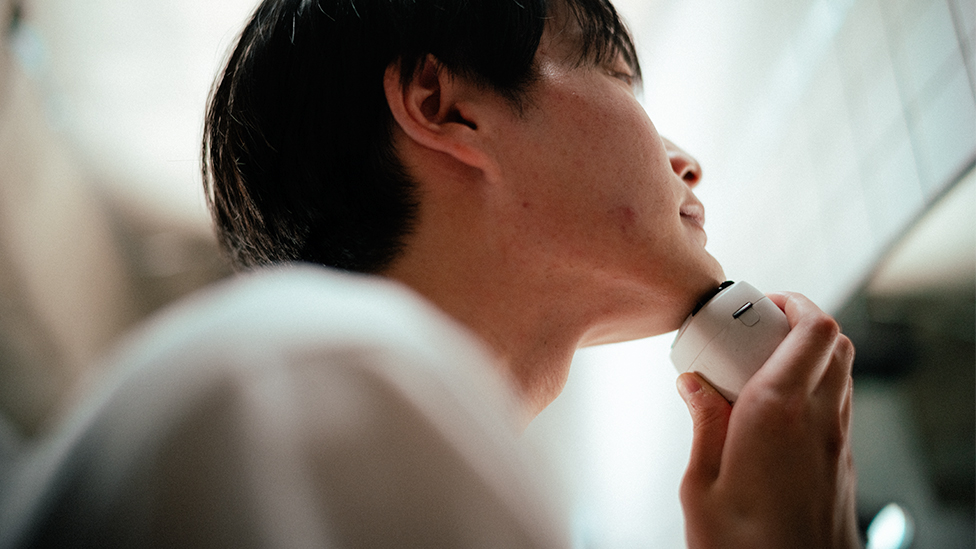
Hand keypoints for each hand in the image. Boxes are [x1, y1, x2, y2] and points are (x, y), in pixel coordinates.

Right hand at [676, 292, 860, 547]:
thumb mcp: (702, 485)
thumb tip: (693, 382)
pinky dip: (811, 387)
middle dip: (799, 319)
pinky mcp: (841, 463)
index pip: (812, 330)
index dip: (790, 303)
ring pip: (839, 371)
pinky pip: (835, 403)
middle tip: (755, 328)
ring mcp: (837, 442)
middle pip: (835, 341)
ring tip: (758, 366)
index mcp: (778, 413)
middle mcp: (818, 420)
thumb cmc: (743, 548)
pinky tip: (771, 409)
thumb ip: (702, 424)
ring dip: (806, 354)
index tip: (753, 305)